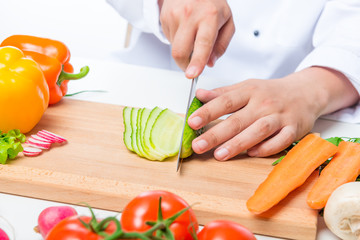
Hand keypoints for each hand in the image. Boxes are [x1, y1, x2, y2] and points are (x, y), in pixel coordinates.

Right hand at [158, 0, 234, 77]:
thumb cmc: (211, 3)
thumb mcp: (227, 21)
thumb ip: (221, 45)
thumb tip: (210, 63)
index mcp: (209, 16)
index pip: (202, 44)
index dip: (197, 62)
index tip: (192, 74)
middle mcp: (190, 15)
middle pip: (180, 51)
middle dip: (184, 65)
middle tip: (191, 67)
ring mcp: (174, 16)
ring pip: (174, 48)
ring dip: (183, 49)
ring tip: (191, 34)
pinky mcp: (164, 17)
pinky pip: (169, 39)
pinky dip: (177, 40)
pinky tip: (184, 29)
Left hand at [187, 67, 358, 159]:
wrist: (305, 92)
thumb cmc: (270, 92)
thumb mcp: (246, 87)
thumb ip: (223, 93)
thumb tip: (199, 94)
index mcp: (250, 91)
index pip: (226, 101)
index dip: (208, 112)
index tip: (192, 122)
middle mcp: (264, 103)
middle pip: (238, 120)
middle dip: (216, 134)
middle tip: (199, 146)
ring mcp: (280, 117)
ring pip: (258, 131)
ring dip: (238, 143)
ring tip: (219, 155)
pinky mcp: (294, 129)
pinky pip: (280, 141)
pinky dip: (266, 148)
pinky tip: (251, 153)